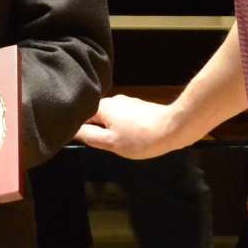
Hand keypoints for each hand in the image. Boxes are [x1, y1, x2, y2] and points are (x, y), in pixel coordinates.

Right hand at [74, 94, 196, 158]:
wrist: (174, 129)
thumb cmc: (142, 138)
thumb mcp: (110, 142)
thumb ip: (88, 136)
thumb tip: (72, 131)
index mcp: (102, 106)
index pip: (81, 118)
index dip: (83, 133)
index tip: (93, 144)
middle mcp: (113, 100)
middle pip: (96, 118)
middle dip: (100, 133)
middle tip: (112, 146)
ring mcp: (127, 103)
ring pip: (111, 120)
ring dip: (114, 132)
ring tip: (127, 143)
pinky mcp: (139, 108)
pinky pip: (124, 120)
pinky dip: (126, 130)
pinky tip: (136, 139)